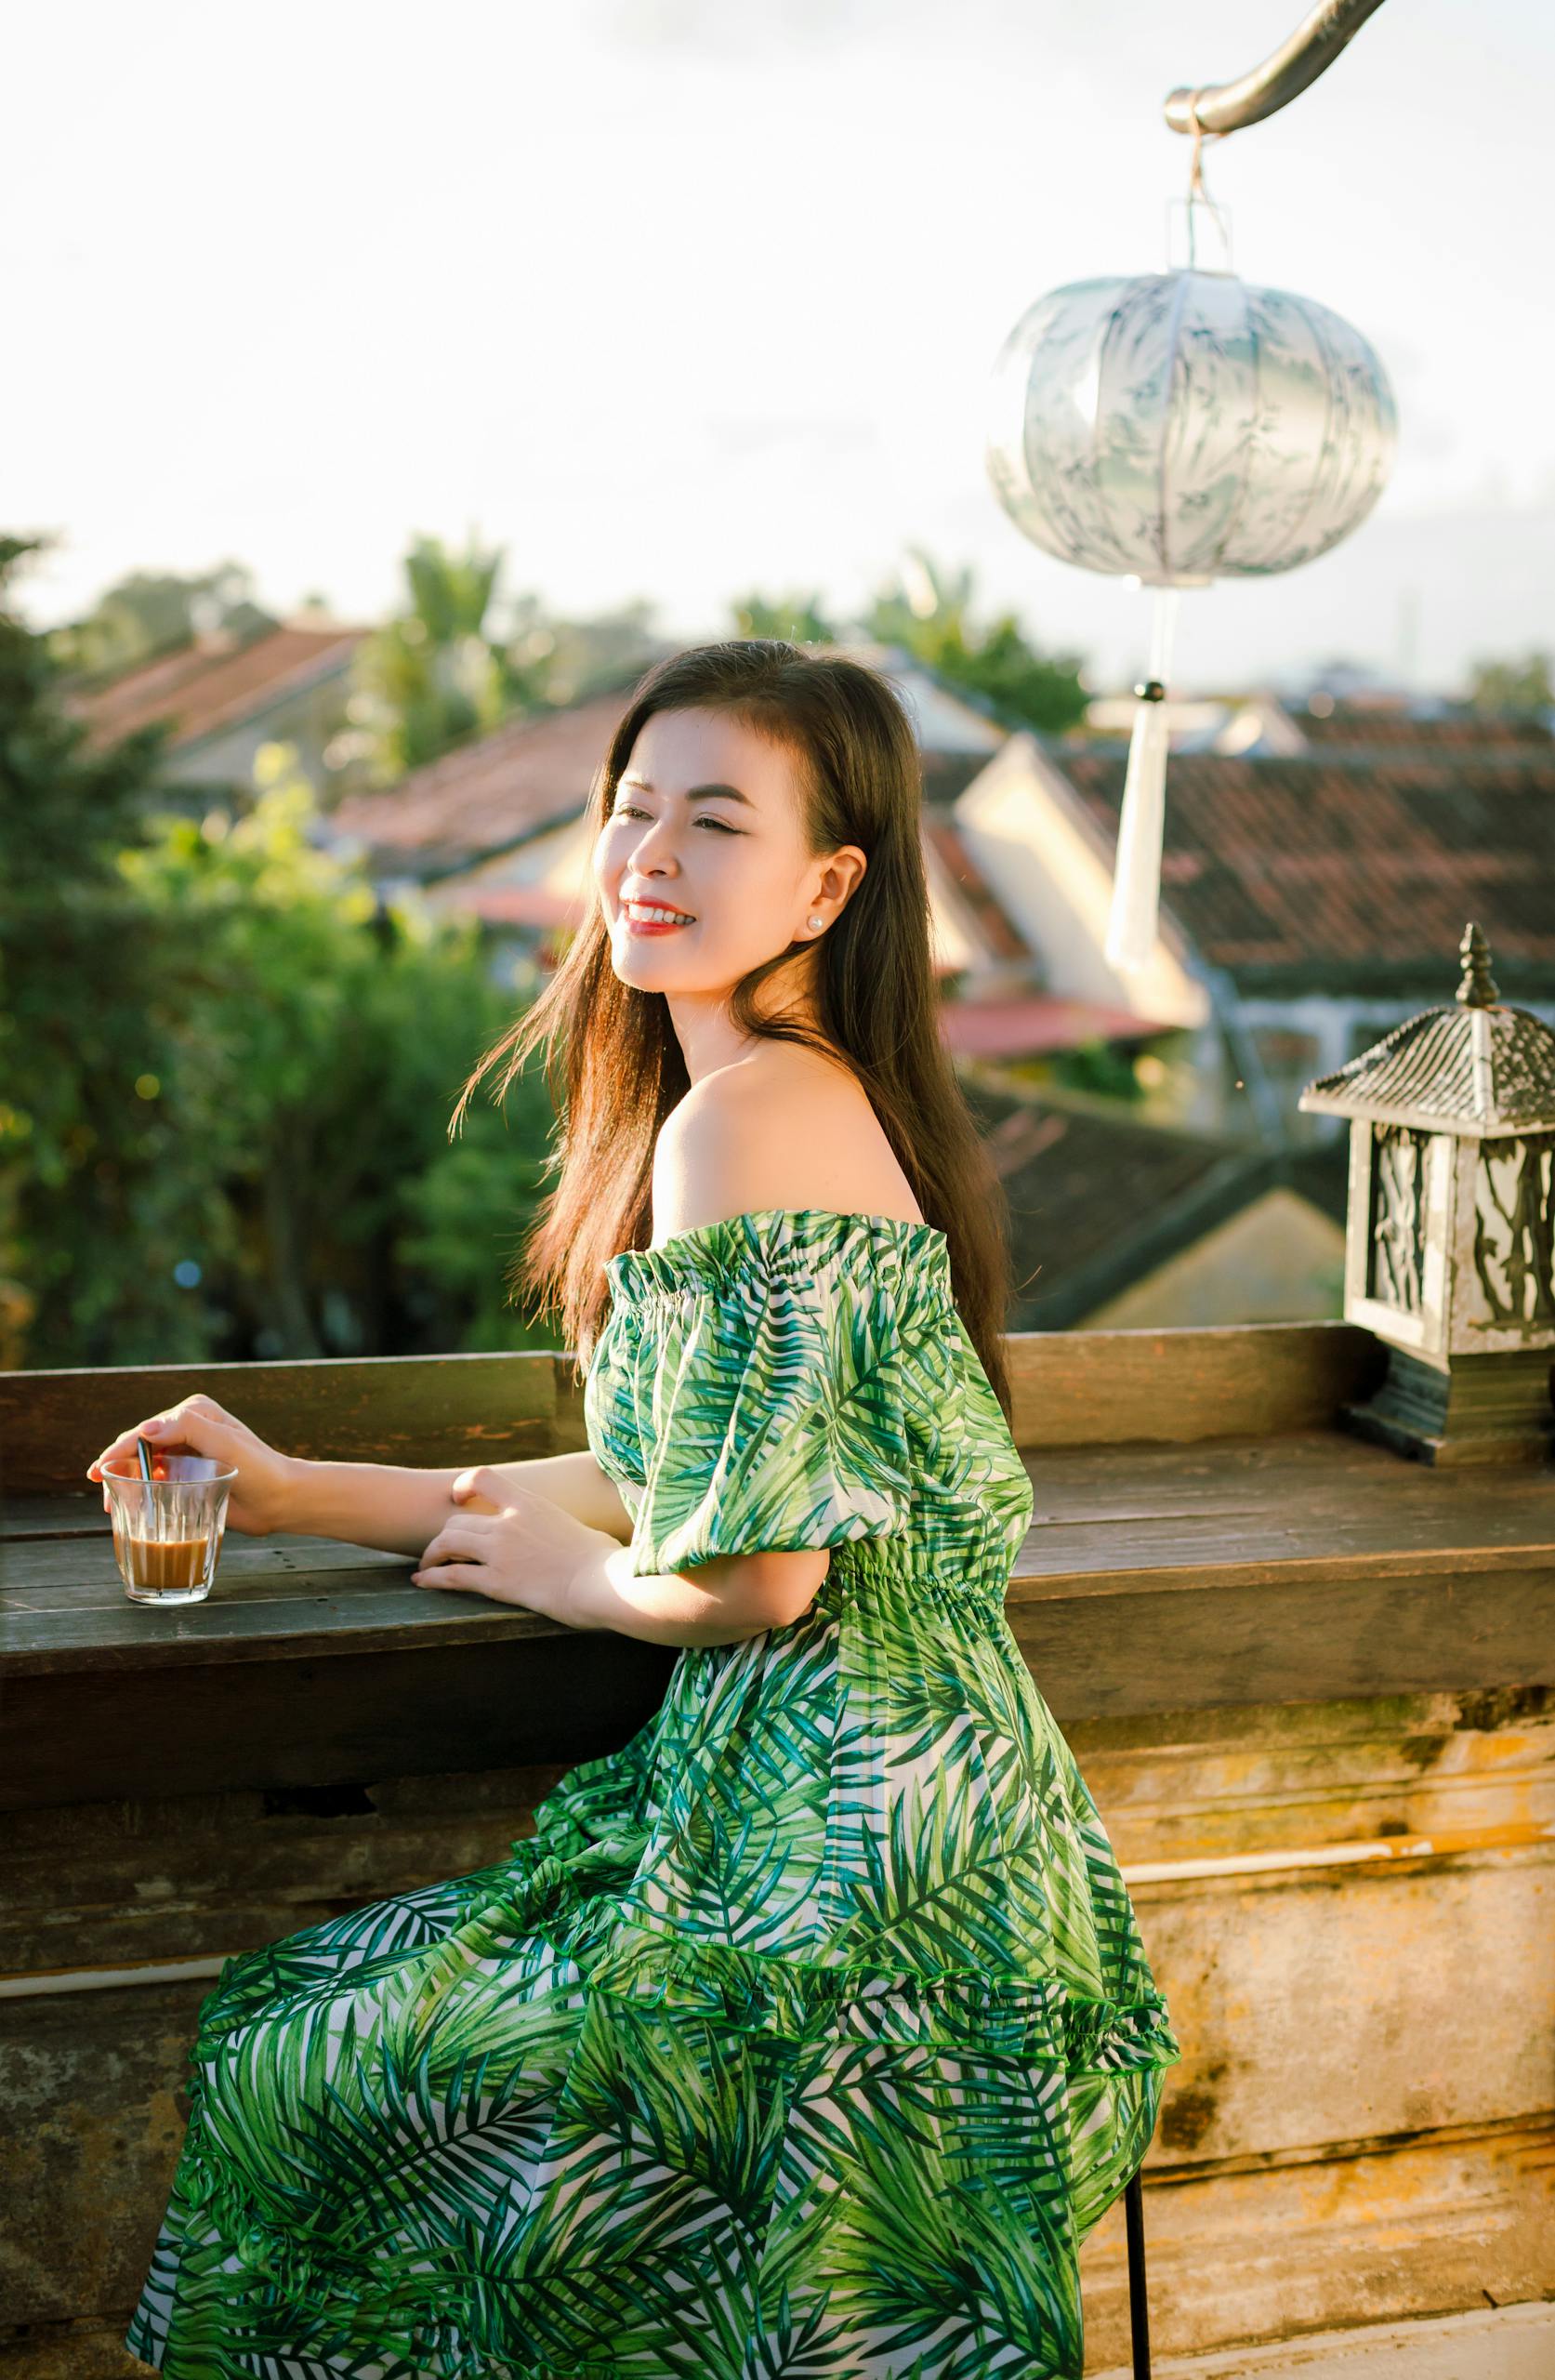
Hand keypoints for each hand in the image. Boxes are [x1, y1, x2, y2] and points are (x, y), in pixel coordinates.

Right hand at [86, 1394, 294, 1537]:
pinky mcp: (188, 1474)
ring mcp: (186, 1452)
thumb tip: (146, 1429)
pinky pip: (156, 1480)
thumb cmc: (259, 1469)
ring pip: (144, 1464)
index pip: (147, 1430)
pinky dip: (140, 1490)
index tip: (100, 1471)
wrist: (281, 1499)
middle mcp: (187, 1428)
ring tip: (111, 1503)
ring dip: (125, 1479)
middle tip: (98, 1486)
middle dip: (116, 1464)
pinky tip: (129, 1505)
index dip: (119, 1449)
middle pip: (140, 1446)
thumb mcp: (226, 1444)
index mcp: (194, 1412)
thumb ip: (188, 1429)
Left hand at [411, 1465, 614, 1617]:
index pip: (483, 1478)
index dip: (464, 1487)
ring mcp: (501, 1551)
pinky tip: (421, 1582)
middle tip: (441, 1550)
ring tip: (426, 1567)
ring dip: (431, 1555)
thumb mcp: (586, 1530)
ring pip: (447, 1543)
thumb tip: (587, 1539)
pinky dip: (431, 1578)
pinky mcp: (498, 1581)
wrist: (604, 1583)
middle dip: (444, 1536)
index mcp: (530, 1504)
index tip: (460, 1500)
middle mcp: (509, 1523)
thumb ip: (571, 1532)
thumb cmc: (604, 1560)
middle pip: (457, 1521)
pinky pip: (452, 1576)